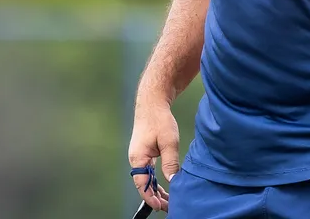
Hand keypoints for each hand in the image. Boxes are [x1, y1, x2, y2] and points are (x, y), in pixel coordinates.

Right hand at [129, 98, 180, 212]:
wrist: (152, 103)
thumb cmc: (159, 120)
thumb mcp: (169, 141)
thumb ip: (170, 162)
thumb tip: (173, 181)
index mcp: (138, 158)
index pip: (142, 184)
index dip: (150, 197)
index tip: (160, 206)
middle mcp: (136, 159)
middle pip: (144, 184)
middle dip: (155, 196)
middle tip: (168, 207)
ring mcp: (139, 156)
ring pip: (146, 179)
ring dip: (156, 189)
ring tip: (168, 200)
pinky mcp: (144, 153)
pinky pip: (148, 171)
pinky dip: (155, 180)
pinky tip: (164, 186)